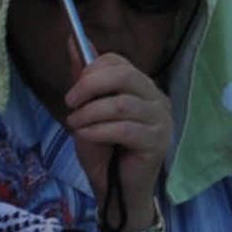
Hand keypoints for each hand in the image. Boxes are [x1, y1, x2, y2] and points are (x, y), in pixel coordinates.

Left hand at [60, 50, 176, 206]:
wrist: (116, 191)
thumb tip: (72, 40)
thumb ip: (83, 78)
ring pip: (122, 104)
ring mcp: (162, 120)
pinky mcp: (159, 142)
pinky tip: (86, 136)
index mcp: (141, 87)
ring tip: (75, 125)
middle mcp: (157, 99)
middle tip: (70, 102)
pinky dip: (99, 130)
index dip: (92, 70)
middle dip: (90, 85)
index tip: (73, 90)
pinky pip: (125, 129)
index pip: (120, 63)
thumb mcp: (87, 110)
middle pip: (125, 75)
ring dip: (90, 113)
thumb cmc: (104, 151)